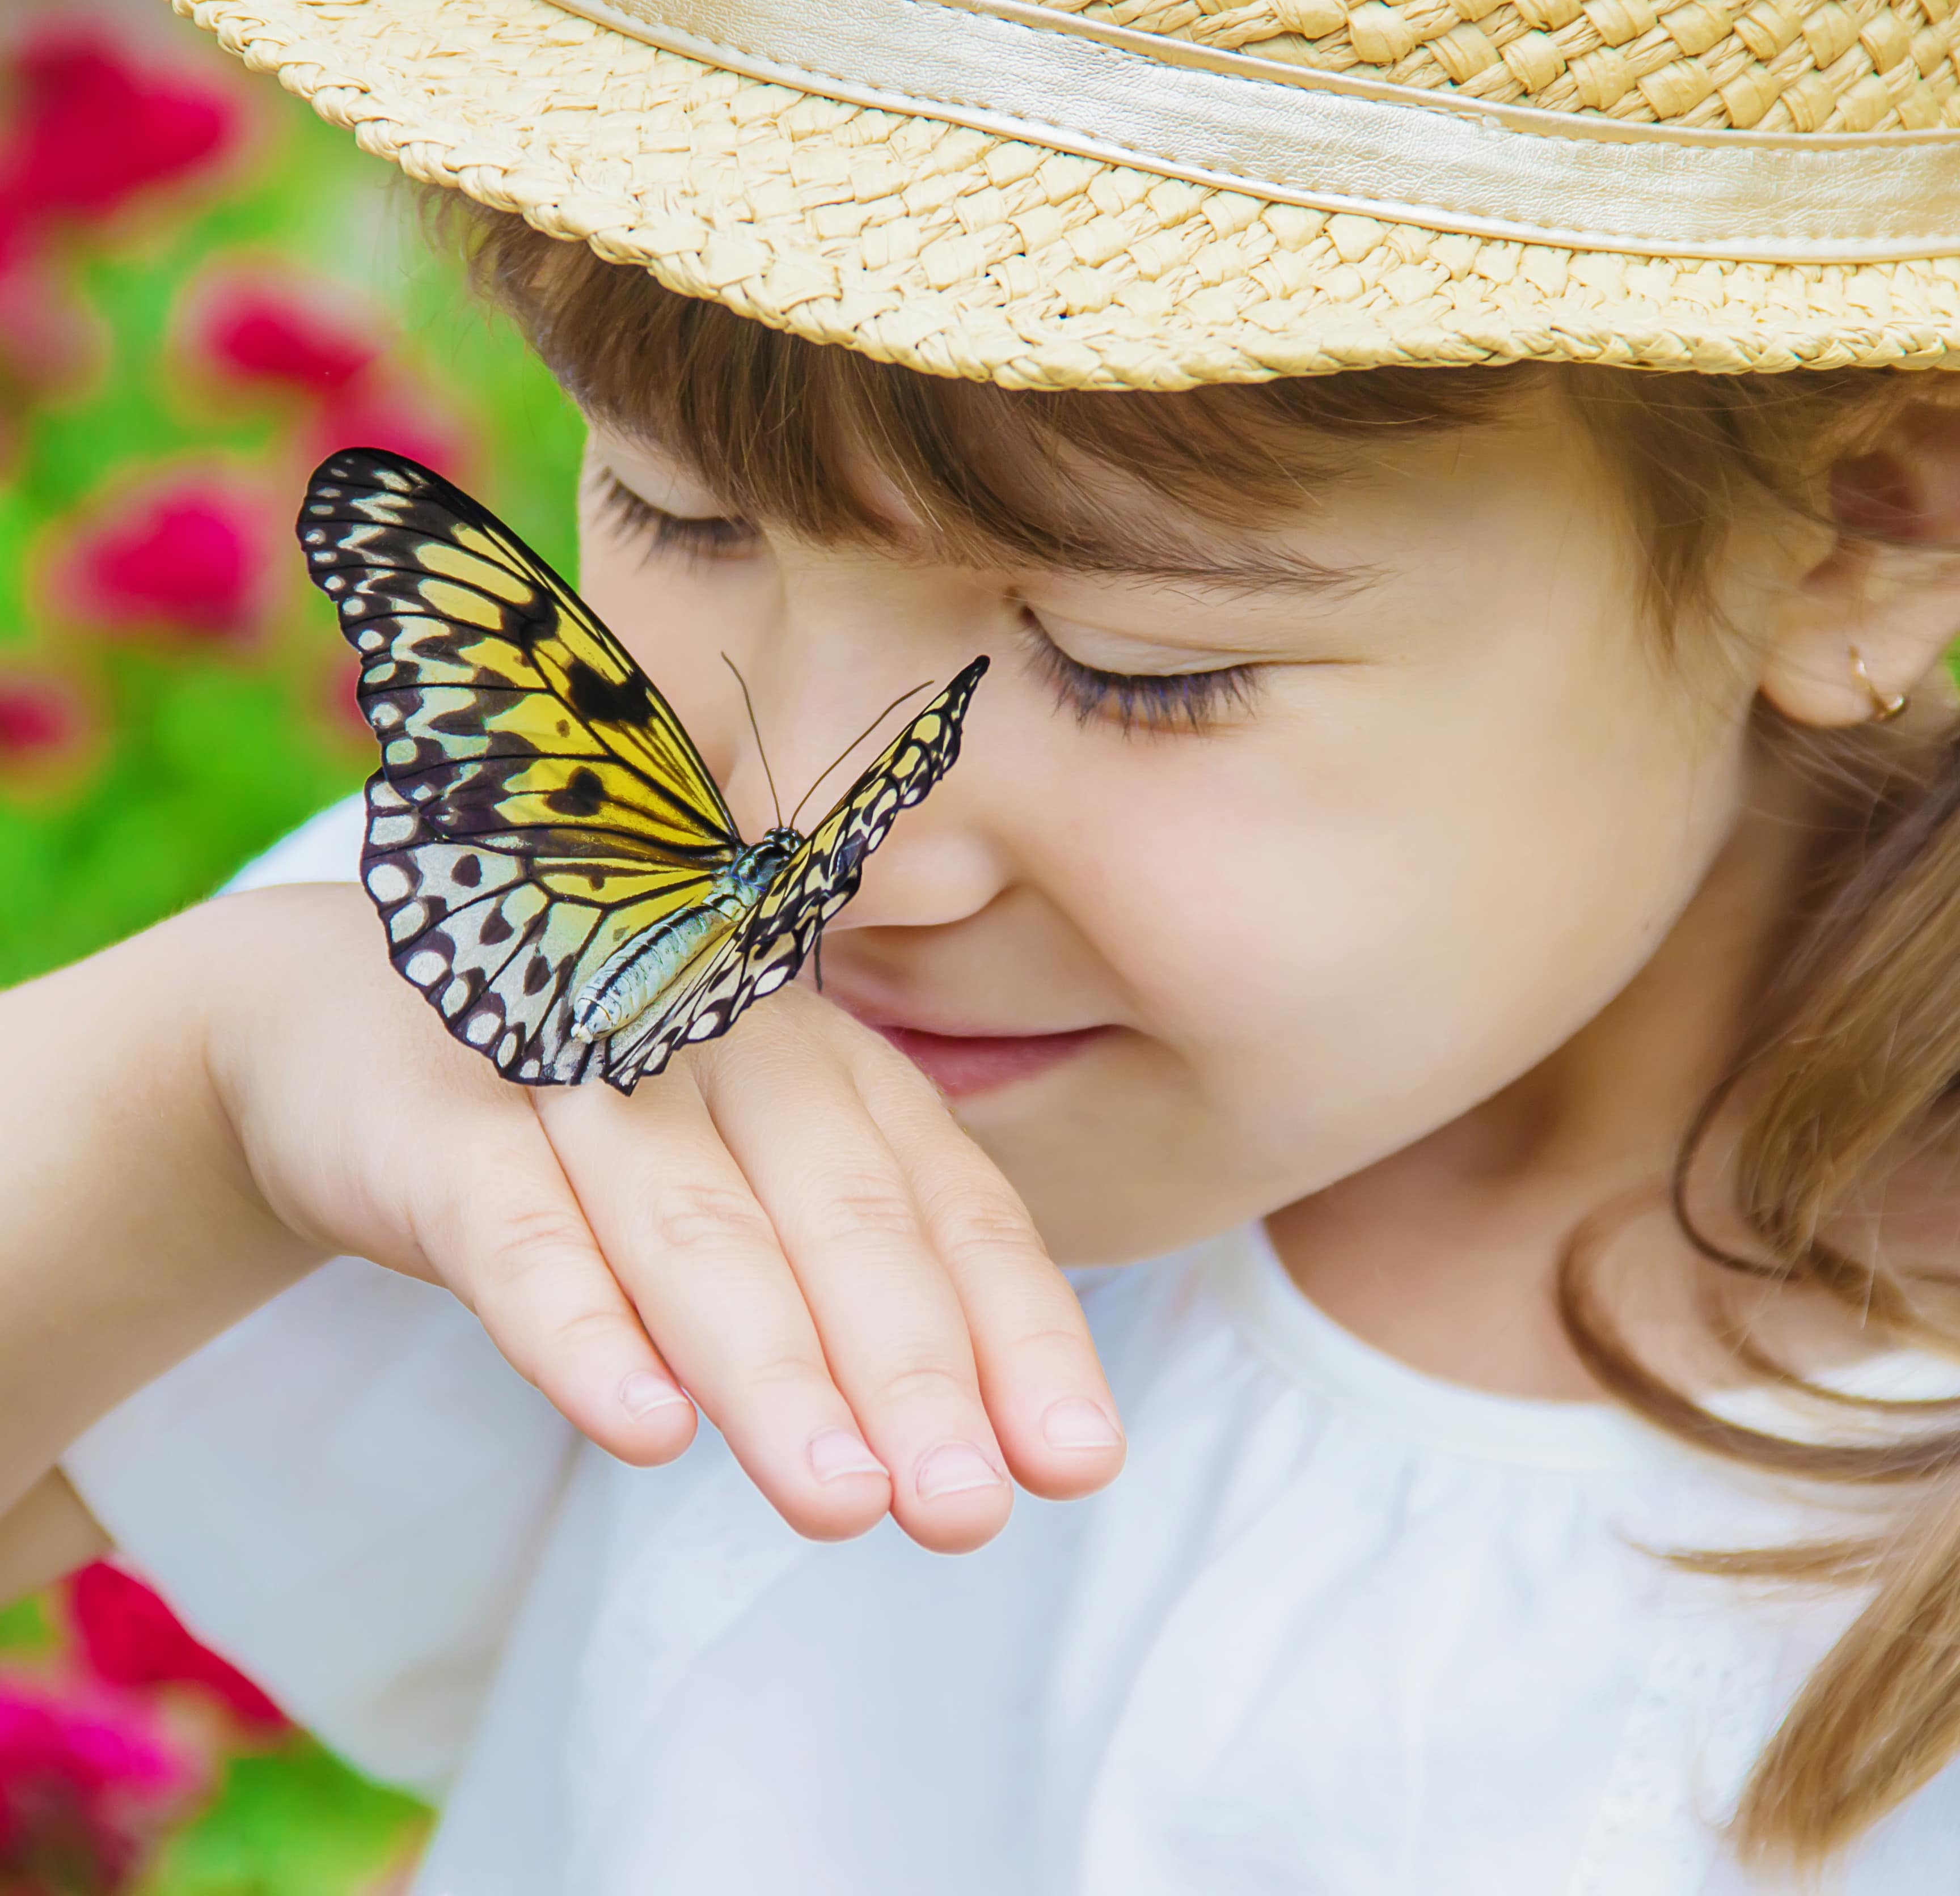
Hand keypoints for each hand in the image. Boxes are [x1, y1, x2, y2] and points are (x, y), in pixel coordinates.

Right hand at [203, 883, 1123, 1552]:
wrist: (343, 1022)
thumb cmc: (602, 1130)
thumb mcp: (747, 1182)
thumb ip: (849, 1283)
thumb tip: (983, 1443)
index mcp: (828, 1064)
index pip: (949, 1200)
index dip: (1017, 1328)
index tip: (1078, 1460)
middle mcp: (727, 1045)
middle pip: (840, 1216)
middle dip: (912, 1369)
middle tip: (967, 1510)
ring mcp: (578, 1069)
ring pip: (694, 1228)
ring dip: (773, 1367)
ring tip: (845, 1500)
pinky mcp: (439, 1119)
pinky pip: (517, 1229)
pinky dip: (581, 1326)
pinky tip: (644, 1426)